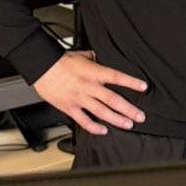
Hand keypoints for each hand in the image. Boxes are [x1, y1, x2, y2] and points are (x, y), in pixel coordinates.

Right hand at [32, 51, 147, 135]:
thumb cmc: (60, 61)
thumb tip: (101, 58)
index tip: (143, 87)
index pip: (117, 77)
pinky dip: (94, 127)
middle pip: (113, 99)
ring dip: (116, 119)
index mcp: (93, 72)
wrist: (41, 67)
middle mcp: (89, 86)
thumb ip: (94, 59)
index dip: (131, 83)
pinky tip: (103, 130)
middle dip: (129, 109)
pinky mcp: (70, 107)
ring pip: (101, 112)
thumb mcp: (81, 55)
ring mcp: (79, 98)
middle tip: (140, 116)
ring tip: (128, 124)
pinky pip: (84, 120)